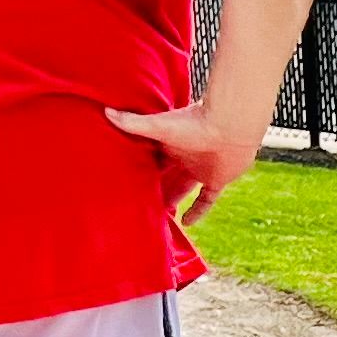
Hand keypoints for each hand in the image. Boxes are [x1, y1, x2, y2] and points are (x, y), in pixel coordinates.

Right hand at [106, 98, 264, 226]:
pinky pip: (206, 200)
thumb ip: (134, 123)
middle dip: (153, 189)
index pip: (150, 159)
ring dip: (172, 200)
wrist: (231, 127)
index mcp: (168, 142)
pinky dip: (198, 212)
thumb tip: (105, 112)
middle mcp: (183, 155)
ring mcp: (201, 168)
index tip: (123, 183)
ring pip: (182, 189)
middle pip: (165, 177)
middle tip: (136, 204)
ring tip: (156, 215)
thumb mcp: (160, 126)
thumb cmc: (196, 122)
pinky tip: (186, 224)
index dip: (139, 170)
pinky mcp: (217, 180)